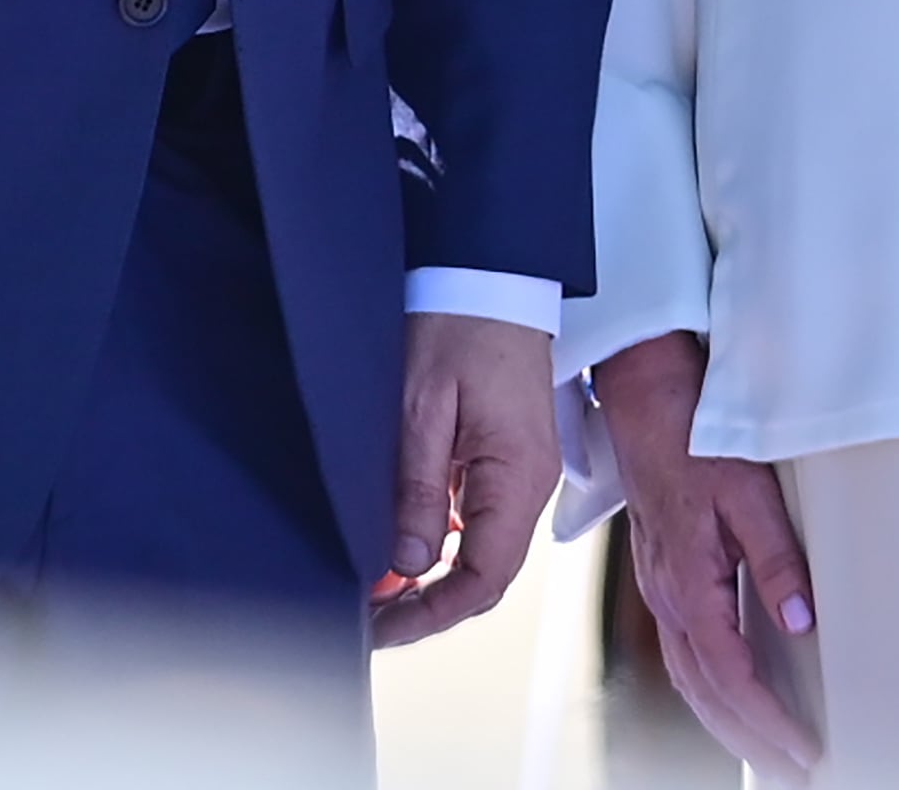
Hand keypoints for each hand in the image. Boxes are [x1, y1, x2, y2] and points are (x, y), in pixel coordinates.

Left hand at [369, 311, 562, 647]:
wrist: (489, 270)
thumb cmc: (460, 320)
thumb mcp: (422, 405)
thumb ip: (416, 487)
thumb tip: (404, 559)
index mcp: (516, 476)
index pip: (485, 578)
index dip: (433, 613)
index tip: (384, 628)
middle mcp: (527, 482)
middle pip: (484, 574)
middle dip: (428, 604)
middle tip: (371, 618)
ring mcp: (519, 470)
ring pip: (480, 549)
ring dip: (431, 576)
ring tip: (376, 588)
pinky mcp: (504, 456)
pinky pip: (476, 516)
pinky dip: (439, 540)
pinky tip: (400, 541)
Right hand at [592, 331, 816, 775]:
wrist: (643, 396)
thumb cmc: (692, 433)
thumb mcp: (748, 489)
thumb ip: (775, 557)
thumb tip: (801, 620)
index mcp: (687, 579)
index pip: (728, 673)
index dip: (766, 720)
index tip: (803, 749)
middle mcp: (666, 592)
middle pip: (704, 691)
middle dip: (748, 740)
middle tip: (793, 771)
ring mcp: (659, 585)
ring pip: (688, 677)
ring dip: (727, 723)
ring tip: (767, 752)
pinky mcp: (662, 575)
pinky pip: (681, 651)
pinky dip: (708, 688)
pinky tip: (729, 696)